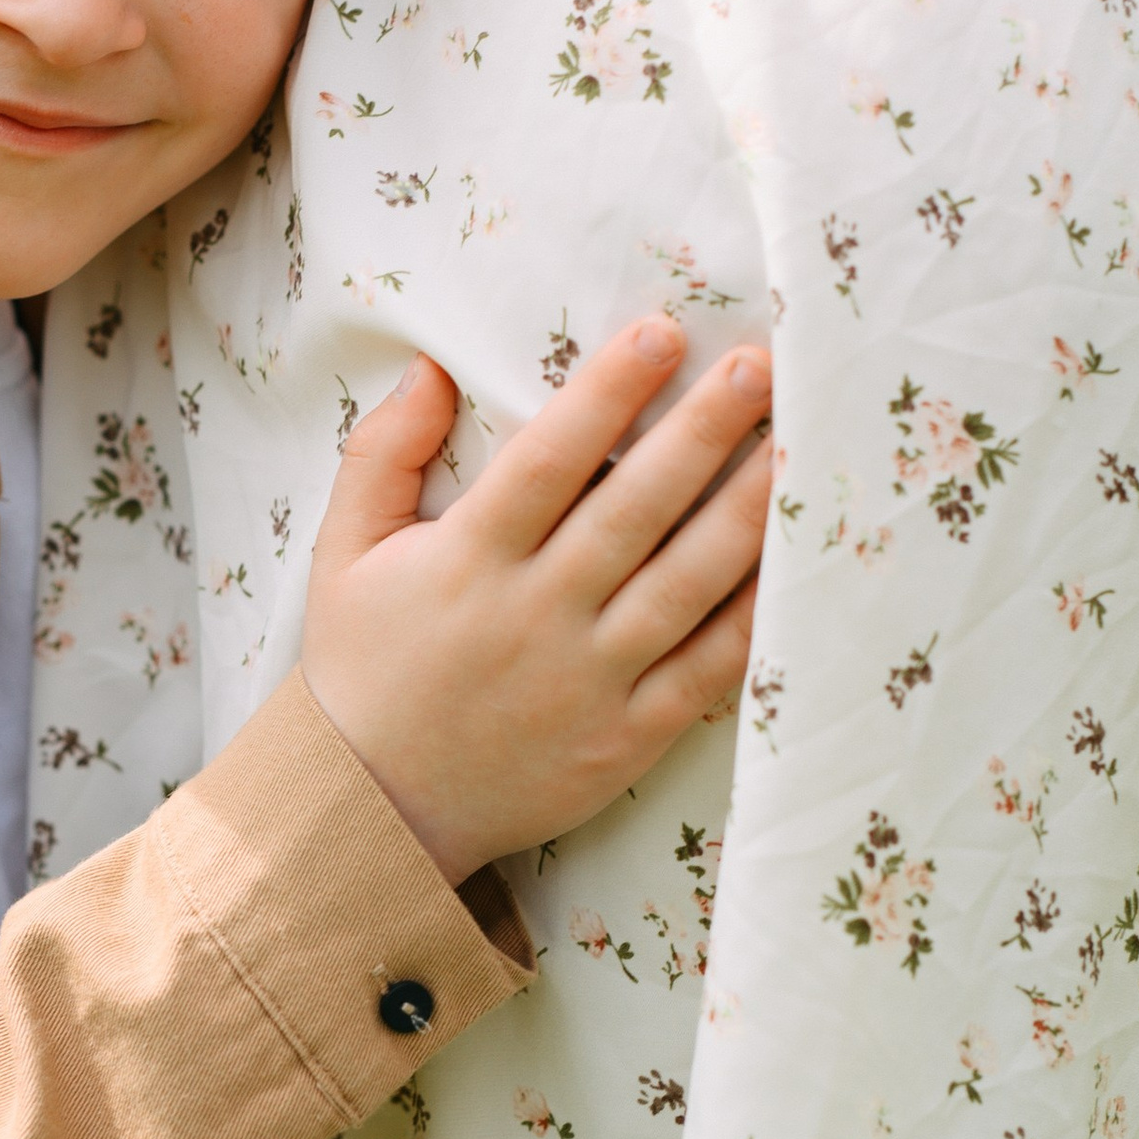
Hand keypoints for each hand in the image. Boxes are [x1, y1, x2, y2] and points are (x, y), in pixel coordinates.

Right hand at [301, 317, 770, 885]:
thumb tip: (432, 366)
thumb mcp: (344, 553)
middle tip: (759, 365)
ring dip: (745, 511)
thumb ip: (381, 455)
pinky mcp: (626, 737)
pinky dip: (752, 616)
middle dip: (702, 431)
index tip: (661, 330)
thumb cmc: (363, 665)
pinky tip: (793, 561)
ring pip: (685, 584)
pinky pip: (706, 670)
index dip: (607, 391)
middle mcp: (535, 615)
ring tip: (794, 446)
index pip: (549, 460)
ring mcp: (588, 680)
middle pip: (634, 509)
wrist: (373, 808)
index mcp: (468, 561)